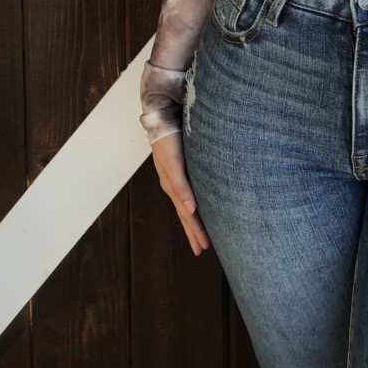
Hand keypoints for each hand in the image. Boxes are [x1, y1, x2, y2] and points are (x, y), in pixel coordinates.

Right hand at [151, 131, 210, 255]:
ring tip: (200, 237)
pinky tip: (195, 209)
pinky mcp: (178, 169)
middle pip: (185, 213)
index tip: (204, 247)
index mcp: (173, 185)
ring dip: (192, 222)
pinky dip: (190, 206)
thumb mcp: (173, 162)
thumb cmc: (168, 139)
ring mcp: (175, 177)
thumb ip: (181, 185)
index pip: (186, 213)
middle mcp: (174, 184)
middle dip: (193, 231)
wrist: (163, 119)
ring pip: (185, 205)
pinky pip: (185, 193)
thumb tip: (190, 209)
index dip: (195, 230)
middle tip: (203, 249)